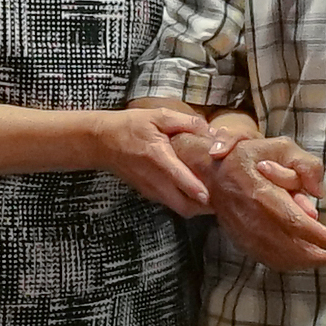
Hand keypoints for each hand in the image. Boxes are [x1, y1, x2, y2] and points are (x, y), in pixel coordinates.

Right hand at [100, 104, 220, 214]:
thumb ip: (185, 122)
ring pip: (179, 208)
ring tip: (214, 195)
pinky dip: (184, 201)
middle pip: (184, 206)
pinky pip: (170, 203)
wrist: (102, 142)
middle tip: (223, 197)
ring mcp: (150, 189)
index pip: (180, 179)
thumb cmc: (129, 126)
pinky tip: (195, 191)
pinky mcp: (148, 193)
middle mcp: (154, 179)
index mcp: (158, 157)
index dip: (197, 190)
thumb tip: (209, 129)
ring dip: (196, 206)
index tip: (213, 196)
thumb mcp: (157, 116)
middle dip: (204, 207)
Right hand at [208, 135, 325, 268]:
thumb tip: (319, 193)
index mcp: (261, 192)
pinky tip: (307, 258)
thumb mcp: (282, 147)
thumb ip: (306, 165)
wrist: (213, 171)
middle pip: (291, 248)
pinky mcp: (241, 242)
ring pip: (281, 259)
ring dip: (309, 263)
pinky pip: (269, 260)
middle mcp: (251, 218)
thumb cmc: (252, 156)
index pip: (295, 223)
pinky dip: (291, 264)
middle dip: (322, 255)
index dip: (322, 237)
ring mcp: (244, 233)